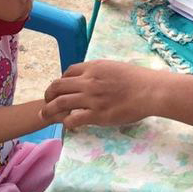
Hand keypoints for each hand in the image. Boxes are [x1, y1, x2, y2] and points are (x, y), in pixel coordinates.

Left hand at [40, 61, 160, 128]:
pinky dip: (66, 122)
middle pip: (58, 86)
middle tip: (45, 101)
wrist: (149, 90)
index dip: (61, 80)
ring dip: (49, 109)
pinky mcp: (97, 115)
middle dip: (48, 94)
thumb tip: (93, 77)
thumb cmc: (137, 79)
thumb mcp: (114, 67)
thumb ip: (100, 72)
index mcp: (93, 68)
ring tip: (43, 115)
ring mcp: (91, 98)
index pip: (68, 72)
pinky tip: (67, 125)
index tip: (59, 88)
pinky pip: (74, 119)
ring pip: (60, 103)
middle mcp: (88, 81)